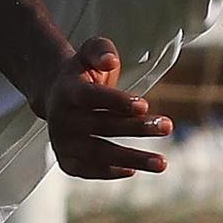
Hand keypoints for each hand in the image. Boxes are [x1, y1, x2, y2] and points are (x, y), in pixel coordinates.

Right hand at [36, 37, 171, 179]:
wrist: (56, 93)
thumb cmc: (83, 70)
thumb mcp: (91, 51)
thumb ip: (101, 50)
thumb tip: (111, 61)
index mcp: (67, 90)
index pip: (91, 97)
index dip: (116, 101)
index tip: (144, 105)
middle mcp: (61, 118)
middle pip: (101, 126)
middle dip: (136, 127)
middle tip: (167, 126)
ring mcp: (61, 142)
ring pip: (97, 153)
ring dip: (131, 158)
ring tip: (162, 163)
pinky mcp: (65, 160)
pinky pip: (88, 170)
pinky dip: (110, 172)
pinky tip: (133, 169)